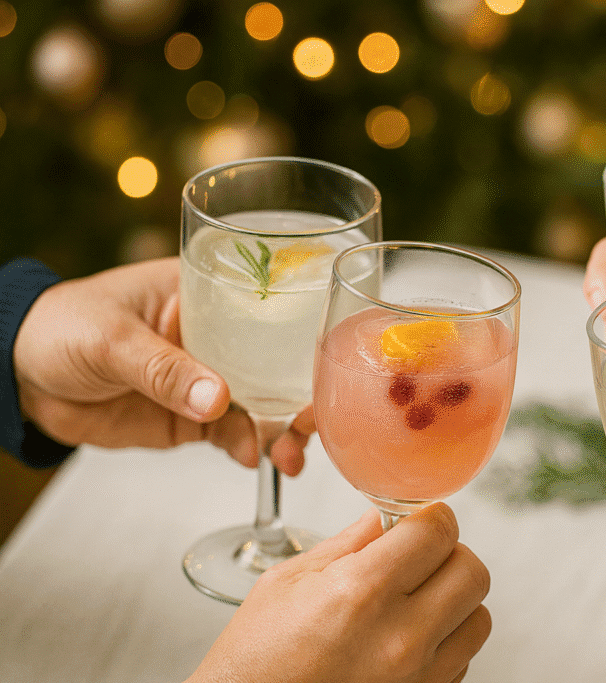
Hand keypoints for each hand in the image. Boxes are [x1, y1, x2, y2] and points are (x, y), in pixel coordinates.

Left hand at [13, 257, 307, 474]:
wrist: (18, 379)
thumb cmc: (60, 327)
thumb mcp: (112, 340)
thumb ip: (163, 370)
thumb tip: (218, 400)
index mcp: (206, 294)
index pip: (269, 309)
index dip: (303, 335)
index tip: (324, 363)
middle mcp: (219, 336)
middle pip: (278, 363)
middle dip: (302, 393)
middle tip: (312, 422)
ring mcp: (208, 379)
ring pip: (264, 405)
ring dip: (282, 430)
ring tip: (288, 455)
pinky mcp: (192, 418)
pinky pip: (234, 434)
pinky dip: (251, 448)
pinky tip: (258, 459)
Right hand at [188, 503, 491, 682]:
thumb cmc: (256, 661)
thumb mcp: (288, 583)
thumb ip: (347, 544)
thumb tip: (383, 516)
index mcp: (361, 593)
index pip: (438, 531)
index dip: (430, 516)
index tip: (417, 519)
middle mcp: (400, 638)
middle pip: (472, 571)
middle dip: (448, 554)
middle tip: (418, 556)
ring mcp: (418, 677)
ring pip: (479, 617)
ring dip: (454, 599)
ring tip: (416, 600)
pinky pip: (464, 658)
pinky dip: (446, 641)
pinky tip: (408, 637)